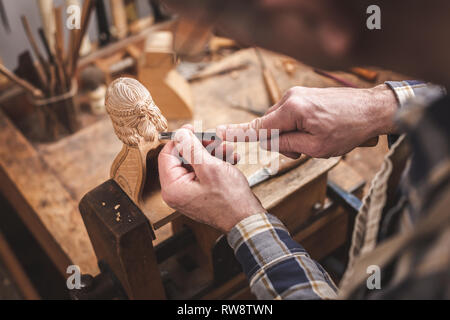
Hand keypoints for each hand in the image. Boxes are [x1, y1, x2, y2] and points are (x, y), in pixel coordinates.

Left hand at [158, 126, 265, 232]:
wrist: (247, 220)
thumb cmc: (229, 200)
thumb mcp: (209, 167)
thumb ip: (191, 148)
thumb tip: (180, 134)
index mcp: (173, 188)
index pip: (166, 155)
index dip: (179, 139)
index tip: (191, 129)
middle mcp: (177, 192)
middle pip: (182, 158)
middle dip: (201, 147)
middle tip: (216, 140)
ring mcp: (189, 193)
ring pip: (196, 164)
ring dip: (212, 154)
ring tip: (228, 150)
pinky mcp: (200, 194)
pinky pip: (204, 173)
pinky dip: (216, 164)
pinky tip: (230, 160)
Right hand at [217, 85, 397, 157]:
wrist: (373, 110)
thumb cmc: (348, 129)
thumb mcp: (315, 147)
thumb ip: (286, 145)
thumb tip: (268, 141)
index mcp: (292, 110)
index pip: (258, 126)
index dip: (237, 132)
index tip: (219, 132)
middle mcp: (291, 98)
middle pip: (269, 126)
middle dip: (281, 142)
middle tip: (302, 152)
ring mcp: (297, 94)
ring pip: (280, 122)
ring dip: (291, 136)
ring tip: (315, 141)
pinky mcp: (304, 95)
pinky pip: (290, 115)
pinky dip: (297, 127)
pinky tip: (317, 131)